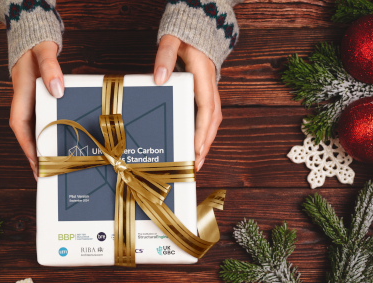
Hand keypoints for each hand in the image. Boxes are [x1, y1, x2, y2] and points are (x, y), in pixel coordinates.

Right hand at [10, 41, 63, 180]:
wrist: (33, 39)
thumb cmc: (36, 47)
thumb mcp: (44, 53)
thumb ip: (50, 68)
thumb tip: (57, 89)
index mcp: (21, 96)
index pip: (20, 127)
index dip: (27, 147)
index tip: (36, 163)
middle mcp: (24, 105)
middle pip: (28, 135)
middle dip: (35, 156)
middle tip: (46, 176)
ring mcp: (31, 106)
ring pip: (35, 132)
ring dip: (41, 150)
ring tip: (52, 169)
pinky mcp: (39, 105)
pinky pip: (43, 124)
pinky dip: (48, 137)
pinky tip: (57, 148)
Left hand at [154, 35, 221, 171]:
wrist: (198, 28)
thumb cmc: (185, 36)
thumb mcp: (172, 41)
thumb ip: (165, 56)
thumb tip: (160, 78)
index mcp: (204, 77)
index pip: (206, 109)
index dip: (202, 131)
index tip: (196, 148)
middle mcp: (210, 87)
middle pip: (212, 121)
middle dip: (205, 144)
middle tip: (196, 165)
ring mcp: (210, 92)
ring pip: (212, 121)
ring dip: (205, 142)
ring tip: (196, 162)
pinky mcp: (205, 94)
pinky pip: (206, 117)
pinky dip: (203, 133)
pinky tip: (195, 146)